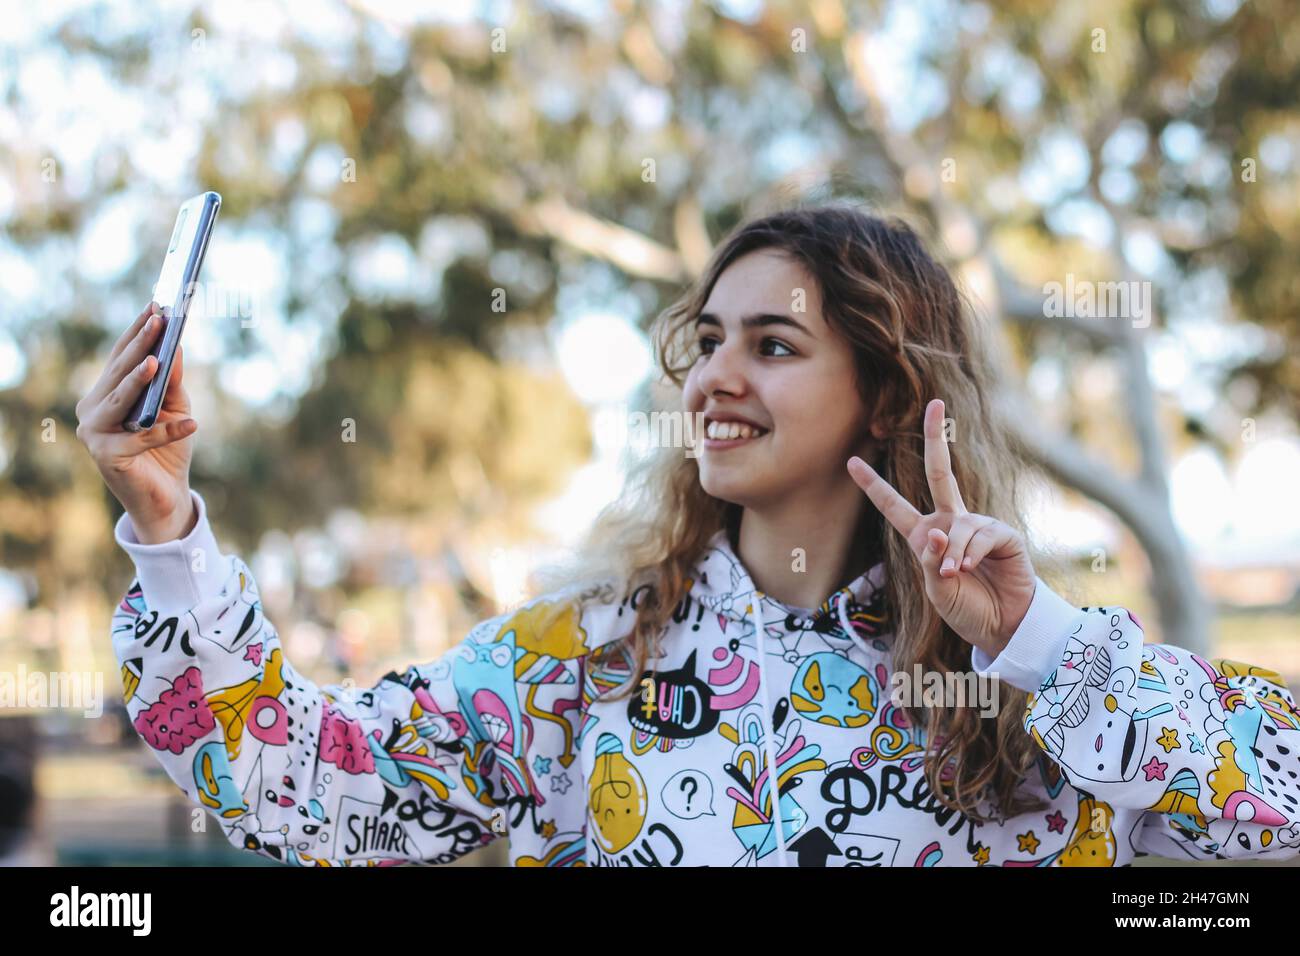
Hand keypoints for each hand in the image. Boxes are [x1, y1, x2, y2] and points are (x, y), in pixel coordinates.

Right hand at [75, 302, 197, 543]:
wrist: (166, 495)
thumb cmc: (169, 448)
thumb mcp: (176, 409)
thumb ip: (173, 382)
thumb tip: (176, 346)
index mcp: (105, 393)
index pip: (121, 356)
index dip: (138, 331)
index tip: (157, 305)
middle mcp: (91, 409)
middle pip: (120, 372)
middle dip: (142, 344)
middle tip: (160, 319)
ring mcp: (94, 433)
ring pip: (120, 400)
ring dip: (139, 380)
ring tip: (158, 360)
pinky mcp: (106, 456)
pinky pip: (142, 438)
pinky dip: (168, 431)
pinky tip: (193, 425)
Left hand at [846, 398, 1035, 658]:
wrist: (1004, 628)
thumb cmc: (967, 610)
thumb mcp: (936, 591)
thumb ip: (929, 562)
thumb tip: (937, 530)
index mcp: (925, 535)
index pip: (894, 506)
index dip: (873, 485)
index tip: (851, 461)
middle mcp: (951, 523)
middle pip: (941, 473)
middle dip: (936, 438)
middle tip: (934, 404)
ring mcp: (978, 526)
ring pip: (956, 525)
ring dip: (952, 552)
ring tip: (955, 574)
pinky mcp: (1002, 534)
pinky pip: (978, 535)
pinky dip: (969, 553)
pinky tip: (970, 568)